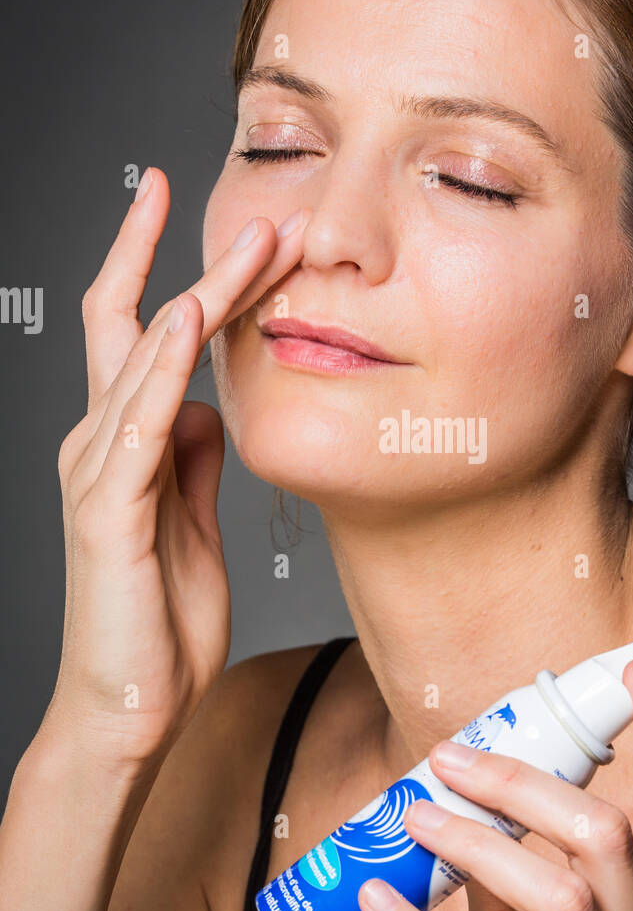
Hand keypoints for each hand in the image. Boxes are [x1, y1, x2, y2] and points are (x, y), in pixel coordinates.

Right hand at [47, 167, 309, 775]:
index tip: (231, 224)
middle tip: (240, 204)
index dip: (182, 273)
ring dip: (201, 292)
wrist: (132, 706)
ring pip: (144, 357)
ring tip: (254, 242)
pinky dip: (159, 367)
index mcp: (126, 443)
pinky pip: (137, 423)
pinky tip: (185, 320)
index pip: (147, 336)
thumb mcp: (192, 519)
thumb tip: (206, 405)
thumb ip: (193, 459)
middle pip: (136, 324)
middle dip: (187, 259)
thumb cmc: (160, 619)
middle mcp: (101, 442)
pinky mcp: (107, 510)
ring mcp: (99, 471)